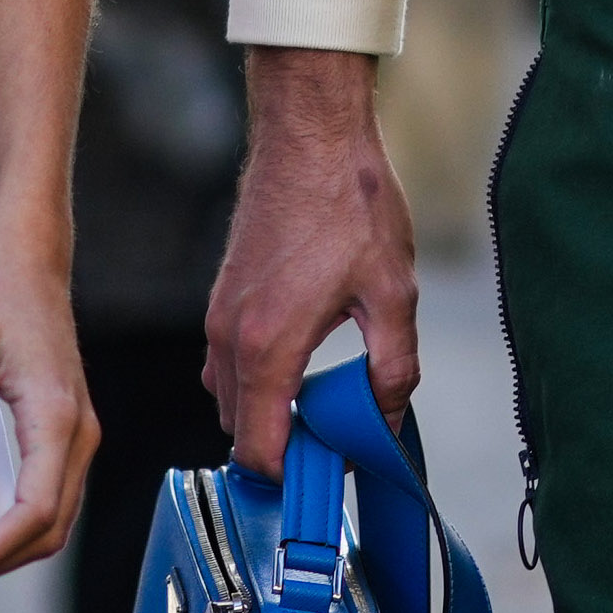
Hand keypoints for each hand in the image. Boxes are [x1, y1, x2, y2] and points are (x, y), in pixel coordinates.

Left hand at [0, 240, 96, 589]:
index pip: (35, 511)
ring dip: (10, 550)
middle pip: (52, 526)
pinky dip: (23, 527)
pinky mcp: (67, 429)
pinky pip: (55, 496)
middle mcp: (78, 431)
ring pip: (58, 517)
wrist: (27, 259)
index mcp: (55, 416)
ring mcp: (79, 431)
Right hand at [202, 47, 417, 471]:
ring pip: (228, 396)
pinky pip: (226, 362)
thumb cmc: (350, 205)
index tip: (329, 474)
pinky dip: (255, 380)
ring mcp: (219, 315)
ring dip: (267, 412)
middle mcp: (230, 337)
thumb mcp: (393, 294)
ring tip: (323, 405)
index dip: (291, 476)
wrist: (310, 136)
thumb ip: (392, 369)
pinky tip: (303, 362)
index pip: (256, 449)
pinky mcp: (222, 296)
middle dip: (280, 447)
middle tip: (335, 442)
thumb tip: (388, 419)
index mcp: (269, 347)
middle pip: (237, 430)